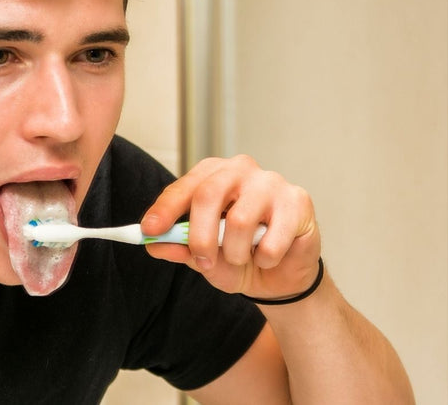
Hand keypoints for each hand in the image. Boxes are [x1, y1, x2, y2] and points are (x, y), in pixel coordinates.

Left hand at [141, 155, 321, 299]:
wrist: (281, 277)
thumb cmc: (241, 257)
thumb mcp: (203, 258)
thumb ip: (180, 247)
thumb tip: (153, 243)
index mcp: (214, 175)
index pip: (186, 186)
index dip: (165, 208)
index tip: (149, 230)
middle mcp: (242, 170)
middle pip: (209, 194)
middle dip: (200, 237)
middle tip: (202, 262)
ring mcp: (272, 182)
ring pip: (239, 220)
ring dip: (236, 253)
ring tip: (244, 258)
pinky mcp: (298, 200)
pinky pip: (272, 239)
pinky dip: (265, 259)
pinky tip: (270, 256)